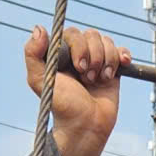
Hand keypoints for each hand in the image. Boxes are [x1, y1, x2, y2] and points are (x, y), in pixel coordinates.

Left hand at [26, 25, 126, 155]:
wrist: (86, 126)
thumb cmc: (62, 106)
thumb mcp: (40, 80)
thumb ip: (32, 54)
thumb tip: (39, 28)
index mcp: (61, 53)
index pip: (73, 33)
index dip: (79, 47)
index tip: (78, 68)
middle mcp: (78, 54)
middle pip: (92, 35)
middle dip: (93, 56)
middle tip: (88, 78)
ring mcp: (96, 60)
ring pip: (107, 42)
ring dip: (106, 61)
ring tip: (99, 80)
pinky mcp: (112, 69)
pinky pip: (121, 50)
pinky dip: (122, 56)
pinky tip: (120, 67)